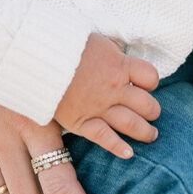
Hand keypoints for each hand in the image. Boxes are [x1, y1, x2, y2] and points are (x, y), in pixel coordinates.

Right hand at [55, 33, 159, 157]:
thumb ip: (110, 50)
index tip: (145, 84)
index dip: (150, 81)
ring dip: (145, 132)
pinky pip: (106, 138)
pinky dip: (119, 147)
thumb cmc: (65, 44)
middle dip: (152, 110)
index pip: (150, 76)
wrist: (39, 58)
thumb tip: (119, 52)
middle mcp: (113, 88)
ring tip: (150, 135)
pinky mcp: (82, 121)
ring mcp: (99, 107)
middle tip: (152, 113)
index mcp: (118, 65)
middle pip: (147, 104)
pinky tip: (128, 153)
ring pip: (133, 124)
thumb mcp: (95, 40)